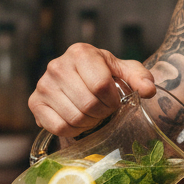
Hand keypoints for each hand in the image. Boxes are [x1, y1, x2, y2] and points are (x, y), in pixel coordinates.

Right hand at [28, 43, 155, 136]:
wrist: (81, 77)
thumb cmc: (106, 73)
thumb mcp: (126, 70)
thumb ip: (140, 78)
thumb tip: (149, 90)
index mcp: (81, 52)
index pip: (100, 85)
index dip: (112, 100)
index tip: (115, 100)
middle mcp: (57, 66)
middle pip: (88, 104)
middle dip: (103, 113)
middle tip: (104, 110)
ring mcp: (43, 84)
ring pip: (74, 118)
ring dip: (89, 122)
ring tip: (92, 114)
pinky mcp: (34, 103)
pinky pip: (58, 127)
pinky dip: (73, 130)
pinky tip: (79, 120)